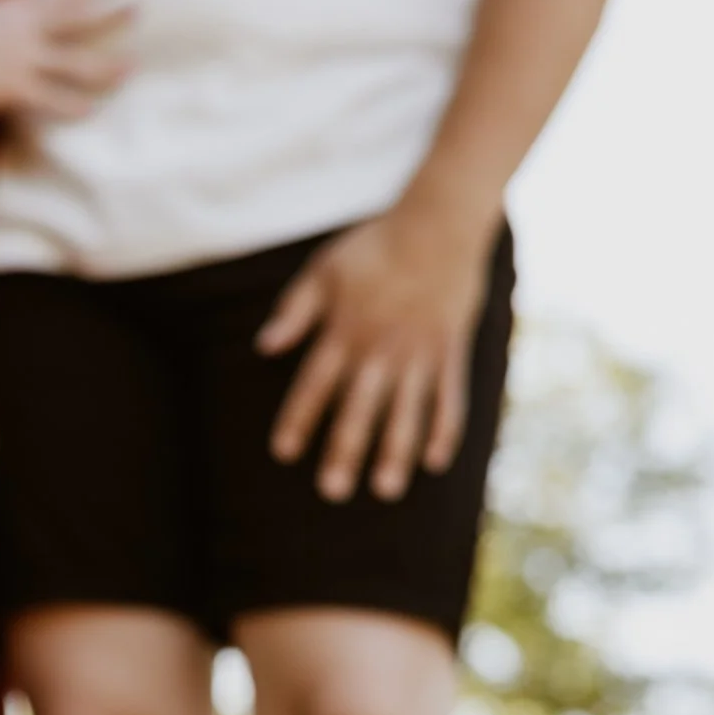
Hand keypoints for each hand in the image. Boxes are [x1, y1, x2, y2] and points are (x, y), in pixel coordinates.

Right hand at [0, 0, 130, 122]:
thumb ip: (20, 7)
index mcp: (19, 5)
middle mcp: (26, 27)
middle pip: (81, 21)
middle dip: (114, 16)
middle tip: (139, 11)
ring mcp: (23, 59)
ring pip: (78, 64)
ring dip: (108, 67)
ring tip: (130, 68)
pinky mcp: (15, 88)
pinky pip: (56, 99)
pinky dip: (76, 105)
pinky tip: (92, 109)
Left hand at [258, 201, 492, 501]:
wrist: (437, 223)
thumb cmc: (374, 247)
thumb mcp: (324, 270)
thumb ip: (294, 311)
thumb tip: (263, 347)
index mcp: (345, 331)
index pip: (315, 384)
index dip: (298, 418)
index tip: (284, 453)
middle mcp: (380, 349)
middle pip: (358, 408)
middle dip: (344, 450)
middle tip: (332, 491)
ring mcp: (418, 353)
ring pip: (405, 411)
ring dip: (394, 452)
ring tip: (384, 490)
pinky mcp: (450, 351)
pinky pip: (449, 398)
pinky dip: (443, 430)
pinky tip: (434, 463)